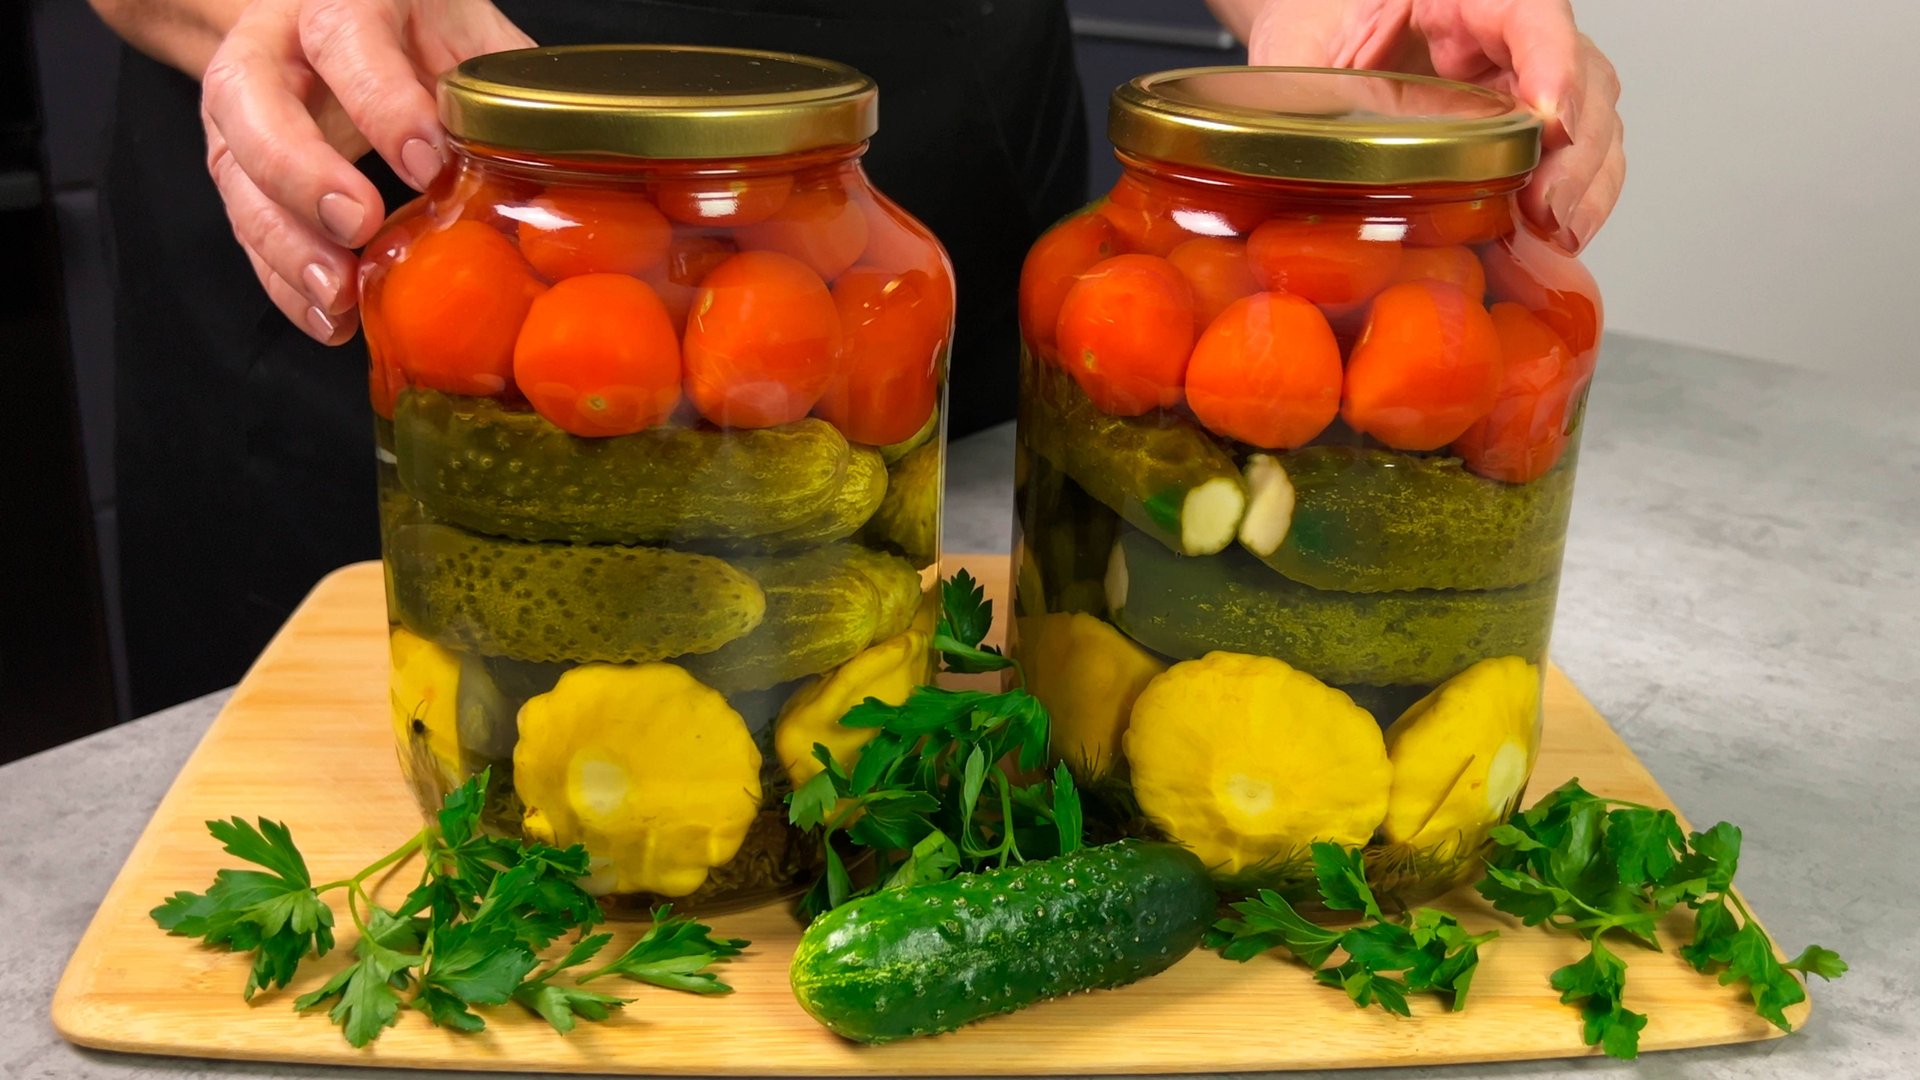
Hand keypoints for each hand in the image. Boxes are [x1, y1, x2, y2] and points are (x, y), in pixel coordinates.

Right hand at [199, 0, 533, 341]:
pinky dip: (282, 278)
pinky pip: (244, 223)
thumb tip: (573, 153)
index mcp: (343, 3)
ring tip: (338, 298)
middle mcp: (275, 47)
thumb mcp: (463, 32)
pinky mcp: (236, 164)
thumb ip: (501, 83)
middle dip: (302, 172)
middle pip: (253, 101)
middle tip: (360, 227)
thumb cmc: (413, 29)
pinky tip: (328, 319)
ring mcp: (244, 107)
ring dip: (285, 243)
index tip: (428, 164)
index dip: (383, 104)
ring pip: (235, 170)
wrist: (330, 18)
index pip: (346, 40)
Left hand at [1244, 0, 1622, 252]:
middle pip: (1582, 73)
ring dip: (1584, 182)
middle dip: (1576, 148)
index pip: (1531, 13)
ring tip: (1556, 233)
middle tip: (1546, 207)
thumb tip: (1290, 147)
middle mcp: (1506, 33)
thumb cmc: (1318, 24)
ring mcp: (1522, 80)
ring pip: (1593, 118)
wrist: (1320, 34)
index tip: (1549, 122)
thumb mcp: (1297, 46)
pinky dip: (1577, 198)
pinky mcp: (1522, 128)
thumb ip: (1297, 86)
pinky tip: (1555, 239)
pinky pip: (1574, 157)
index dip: (1554, 63)